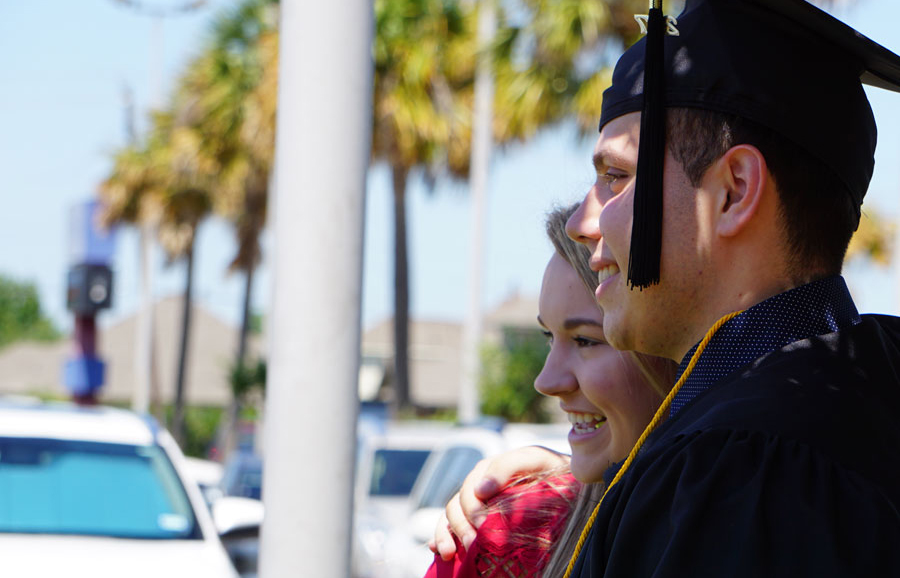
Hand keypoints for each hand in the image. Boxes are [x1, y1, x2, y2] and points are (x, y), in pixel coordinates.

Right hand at [428, 445, 569, 559]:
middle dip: (461, 525)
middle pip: (458, 504)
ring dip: (446, 533)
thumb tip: (481, 490)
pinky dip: (441, 537)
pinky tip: (440, 551)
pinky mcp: (479, 521)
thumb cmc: (557, 471)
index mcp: (492, 469)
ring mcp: (479, 504)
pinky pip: (451, 527)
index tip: (480, 523)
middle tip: (473, 545)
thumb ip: (509, 465)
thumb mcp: (537, 459)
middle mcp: (481, 485)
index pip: (472, 487)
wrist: (573, 487)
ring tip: (450, 553)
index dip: (472, 506)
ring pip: (450, 515)